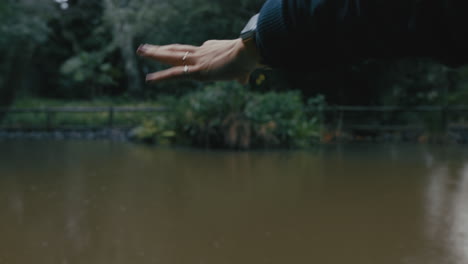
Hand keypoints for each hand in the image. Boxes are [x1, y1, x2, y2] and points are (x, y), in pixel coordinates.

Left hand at [136, 38, 259, 83]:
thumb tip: (244, 81)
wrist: (247, 52)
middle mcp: (201, 52)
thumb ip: (241, 75)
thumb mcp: (244, 69)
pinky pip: (174, 74)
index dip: (189, 55)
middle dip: (162, 48)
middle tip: (147, 46)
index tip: (181, 54)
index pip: (196, 52)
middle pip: (177, 49)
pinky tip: (149, 79)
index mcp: (211, 49)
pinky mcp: (196, 71)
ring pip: (171, 56)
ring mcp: (197, 61)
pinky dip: (161, 77)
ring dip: (154, 54)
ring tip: (140, 51)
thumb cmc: (248, 59)